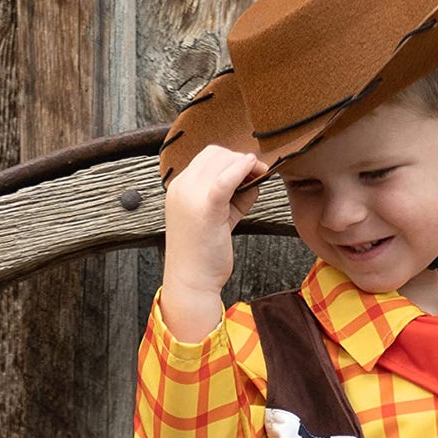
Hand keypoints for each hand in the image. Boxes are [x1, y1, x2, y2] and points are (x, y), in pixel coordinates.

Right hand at [161, 143, 270, 340]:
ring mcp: (190, 196)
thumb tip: (253, 175)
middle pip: (216, 154)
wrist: (191, 283)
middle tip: (258, 174)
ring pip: (223, 161)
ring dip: (245, 167)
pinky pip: (226, 178)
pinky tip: (255, 168)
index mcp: (179, 188)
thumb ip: (232, 194)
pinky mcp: (206, 209)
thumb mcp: (218, 217)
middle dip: (240, 160)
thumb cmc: (204, 254)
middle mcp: (181, 187)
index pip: (207, 157)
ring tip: (256, 182)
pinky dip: (242, 169)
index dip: (231, 159)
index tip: (248, 174)